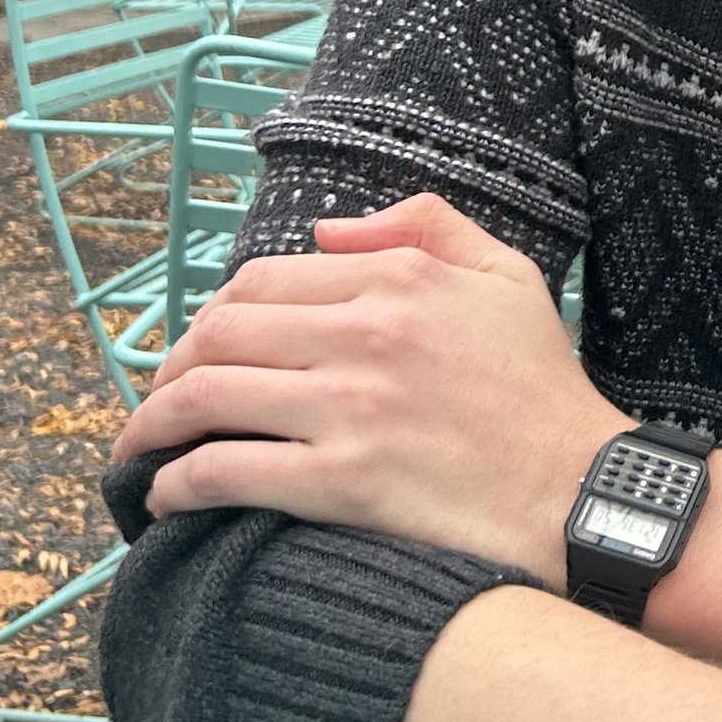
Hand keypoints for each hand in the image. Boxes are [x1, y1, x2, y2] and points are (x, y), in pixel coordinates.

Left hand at [111, 193, 625, 581]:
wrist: (582, 492)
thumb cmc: (544, 391)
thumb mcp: (505, 276)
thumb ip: (425, 225)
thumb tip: (326, 227)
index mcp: (399, 279)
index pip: (263, 279)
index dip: (212, 313)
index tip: (198, 349)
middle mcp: (367, 333)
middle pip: (219, 333)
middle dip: (169, 367)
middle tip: (158, 401)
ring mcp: (350, 408)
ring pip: (208, 398)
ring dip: (153, 424)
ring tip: (139, 448)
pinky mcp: (342, 483)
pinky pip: (227, 472)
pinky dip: (178, 483)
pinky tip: (166, 496)